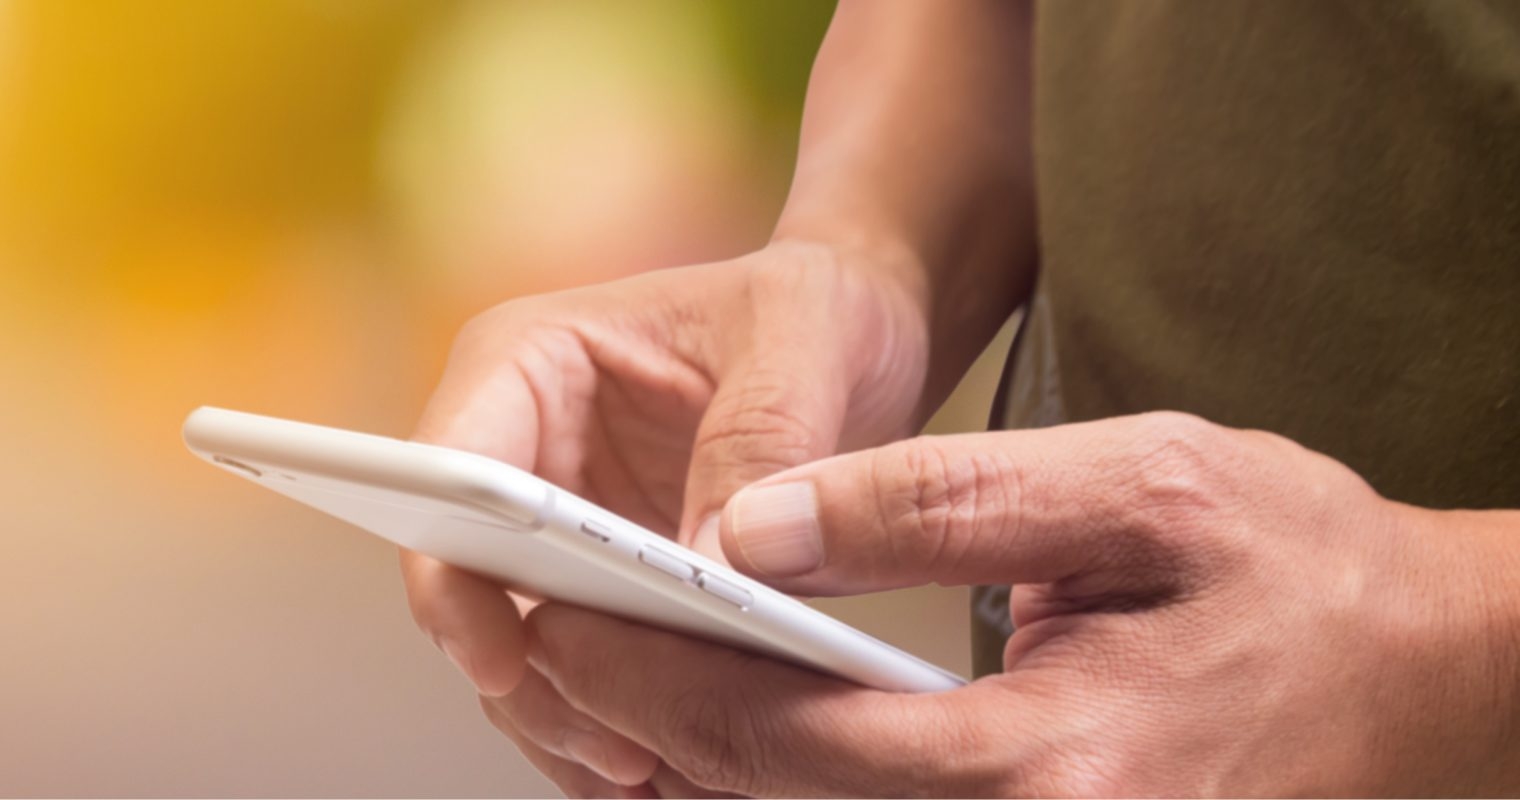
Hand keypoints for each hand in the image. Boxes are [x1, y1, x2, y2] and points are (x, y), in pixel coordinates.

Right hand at [400, 241, 932, 795]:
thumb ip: (761, 441)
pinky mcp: (612, 583)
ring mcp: (562, 524)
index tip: (507, 656)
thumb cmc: (814, 306)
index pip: (449, 470)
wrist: (860, 333)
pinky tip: (676, 765)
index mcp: (532, 360)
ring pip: (525, 646)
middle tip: (620, 744)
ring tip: (657, 773)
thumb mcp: (804, 342)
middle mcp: (527, 447)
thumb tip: (715, 567)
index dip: (455, 572)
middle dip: (532, 676)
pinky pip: (590, 667)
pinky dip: (622, 719)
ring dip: (575, 718)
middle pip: (474, 584)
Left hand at [524, 412, 1519, 795]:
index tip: (563, 608)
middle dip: (645, 720)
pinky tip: (720, 724)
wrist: (1413, 667)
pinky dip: (767, 778)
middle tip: (554, 634)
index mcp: (1051, 766)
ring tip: (610, 668)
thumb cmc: (1292, 559)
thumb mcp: (1140, 484)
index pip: (789, 735)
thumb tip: (753, 528)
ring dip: (691, 758)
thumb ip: (940, 500)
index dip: (657, 675)